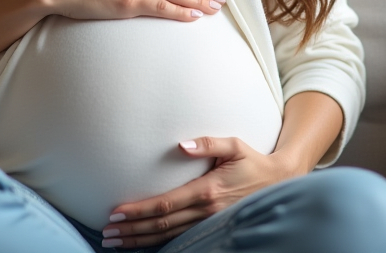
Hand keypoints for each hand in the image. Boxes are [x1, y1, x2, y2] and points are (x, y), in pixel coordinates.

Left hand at [99, 137, 306, 247]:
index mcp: (208, 191)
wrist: (278, 182)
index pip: (166, 204)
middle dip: (132, 229)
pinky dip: (157, 243)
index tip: (117, 211)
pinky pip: (179, 239)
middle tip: (107, 233)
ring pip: (168, 236)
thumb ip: (208, 143)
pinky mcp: (210, 227)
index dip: (140, 210)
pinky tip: (140, 243)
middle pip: (161, 225)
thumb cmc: (253, 160)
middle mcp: (206, 211)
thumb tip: (180, 144)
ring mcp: (209, 223)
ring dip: (139, 240)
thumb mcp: (234, 145)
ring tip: (115, 241)